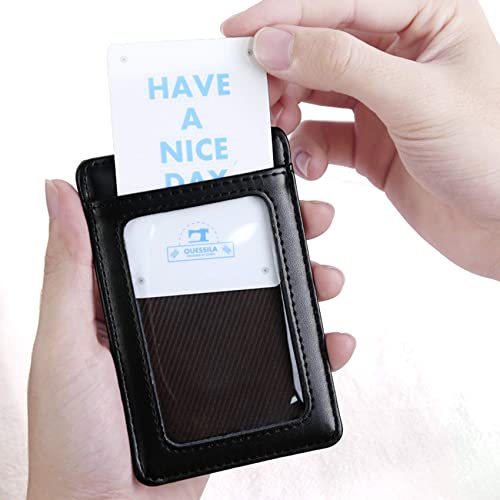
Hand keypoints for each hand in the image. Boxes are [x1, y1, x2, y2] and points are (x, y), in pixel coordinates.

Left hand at [27, 180, 353, 499]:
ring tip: (329, 276)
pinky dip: (315, 345)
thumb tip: (57, 191)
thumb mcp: (64, 344)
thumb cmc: (76, 437)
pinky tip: (335, 338)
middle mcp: (178, 316)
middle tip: (313, 221)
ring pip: (269, 305)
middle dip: (281, 239)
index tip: (253, 184)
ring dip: (306, 284)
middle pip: (239, 264)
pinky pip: (283, 359)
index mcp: (138, 296)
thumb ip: (68, 269)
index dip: (221, 206)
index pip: (187, 235)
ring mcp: (210, 353)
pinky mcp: (235, 389)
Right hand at [222, 0, 499, 279]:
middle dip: (283, 69)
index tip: (239, 34)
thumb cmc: (491, 153)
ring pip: (316, 92)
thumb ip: (341, 64)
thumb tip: (276, 42)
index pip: (341, 4)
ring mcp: (382, 102)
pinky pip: (323, 135)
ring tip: (277, 125)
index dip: (285, 15)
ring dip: (290, 109)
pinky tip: (309, 162)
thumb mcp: (414, 97)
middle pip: (321, 47)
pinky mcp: (370, 143)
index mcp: (426, 18)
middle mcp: (400, 56)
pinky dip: (308, 148)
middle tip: (252, 89)